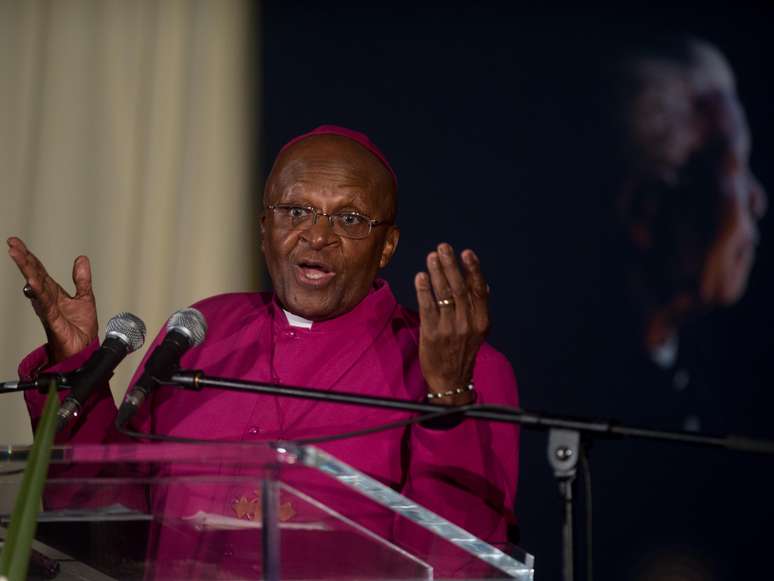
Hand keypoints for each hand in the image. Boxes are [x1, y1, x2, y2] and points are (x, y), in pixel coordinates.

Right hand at [7, 237, 97, 363]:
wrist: (83, 350)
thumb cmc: (80, 328)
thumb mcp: (85, 297)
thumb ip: (82, 279)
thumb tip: (81, 258)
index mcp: (53, 293)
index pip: (39, 271)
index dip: (29, 257)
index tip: (15, 243)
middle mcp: (47, 299)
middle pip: (34, 275)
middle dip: (23, 259)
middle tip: (12, 244)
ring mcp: (48, 309)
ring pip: (36, 286)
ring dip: (27, 270)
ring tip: (17, 254)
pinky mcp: (53, 320)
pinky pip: (45, 304)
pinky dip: (38, 292)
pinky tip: (32, 282)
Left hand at [414, 243, 488, 404]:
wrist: (450, 380)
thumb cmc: (462, 352)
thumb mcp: (477, 331)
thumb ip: (478, 308)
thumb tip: (483, 283)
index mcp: (482, 321)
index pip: (479, 290)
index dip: (473, 270)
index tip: (466, 253)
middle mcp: (468, 323)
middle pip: (459, 287)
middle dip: (451, 265)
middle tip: (443, 247)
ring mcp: (450, 328)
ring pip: (443, 294)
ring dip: (437, 272)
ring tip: (431, 257)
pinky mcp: (432, 333)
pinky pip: (427, 307)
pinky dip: (424, 290)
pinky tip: (420, 277)